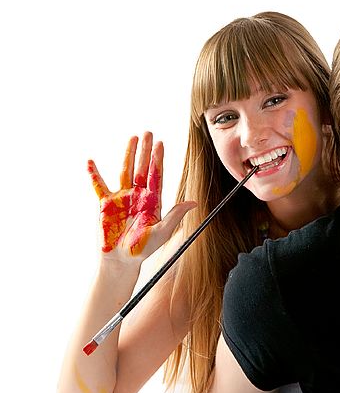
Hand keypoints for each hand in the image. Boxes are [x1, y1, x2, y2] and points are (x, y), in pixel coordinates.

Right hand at [87, 132, 194, 257]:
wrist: (122, 260)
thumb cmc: (144, 249)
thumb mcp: (162, 232)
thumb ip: (175, 215)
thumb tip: (194, 202)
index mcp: (152, 201)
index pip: (156, 175)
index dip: (158, 159)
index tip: (160, 144)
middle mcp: (138, 195)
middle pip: (142, 168)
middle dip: (145, 151)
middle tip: (148, 133)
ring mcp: (121, 198)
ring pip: (124, 171)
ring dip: (128, 154)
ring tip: (132, 138)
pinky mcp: (105, 204)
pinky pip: (99, 185)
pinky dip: (94, 174)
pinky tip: (90, 162)